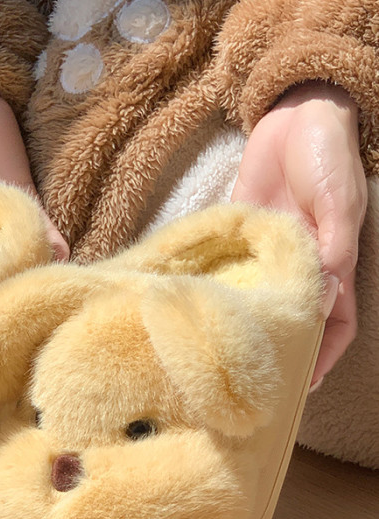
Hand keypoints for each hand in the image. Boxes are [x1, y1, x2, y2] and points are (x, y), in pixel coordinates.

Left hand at [231, 81, 366, 386]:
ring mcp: (265, 253)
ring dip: (241, 324)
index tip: (300, 386)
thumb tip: (326, 294)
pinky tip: (197, 308)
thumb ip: (334, 244)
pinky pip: (227, 267)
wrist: (294, 113)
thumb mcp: (339, 200)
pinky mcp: (238, 235)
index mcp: (330, 264)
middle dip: (274, 349)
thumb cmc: (327, 155)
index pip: (334, 323)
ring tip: (216, 354)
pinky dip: (216, 287)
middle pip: (288, 319)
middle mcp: (297, 267)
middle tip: (247, 379)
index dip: (322, 355)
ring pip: (255, 300)